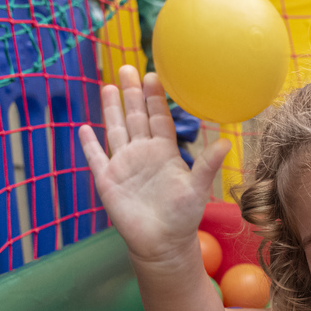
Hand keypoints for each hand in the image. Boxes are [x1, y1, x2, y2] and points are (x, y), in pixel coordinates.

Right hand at [78, 66, 230, 262]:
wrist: (162, 243)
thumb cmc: (183, 217)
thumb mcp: (196, 188)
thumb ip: (207, 165)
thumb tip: (226, 143)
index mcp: (164, 152)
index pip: (158, 118)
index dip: (155, 98)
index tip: (154, 75)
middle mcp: (143, 153)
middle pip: (135, 117)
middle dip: (131, 93)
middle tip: (128, 68)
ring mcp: (124, 165)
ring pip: (115, 130)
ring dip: (111, 110)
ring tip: (108, 86)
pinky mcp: (107, 180)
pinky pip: (96, 158)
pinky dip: (89, 144)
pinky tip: (84, 128)